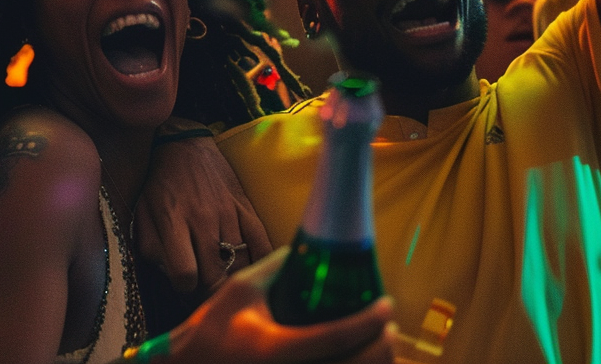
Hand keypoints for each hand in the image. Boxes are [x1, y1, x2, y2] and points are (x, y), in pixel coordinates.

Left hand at [135, 123, 273, 293]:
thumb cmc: (161, 185)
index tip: (184, 285)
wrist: (185, 147)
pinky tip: (252, 271)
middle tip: (205, 289)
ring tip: (224, 281)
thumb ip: (150, 247)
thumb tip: (167, 276)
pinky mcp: (246, 207)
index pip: (185, 273)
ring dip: (232, 279)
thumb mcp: (142, 212)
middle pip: (215, 274)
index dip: (184, 288)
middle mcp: (202, 219)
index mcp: (173, 220)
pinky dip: (259, 263)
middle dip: (209, 290)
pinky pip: (261, 243)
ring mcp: (228, 213)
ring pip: (239, 264)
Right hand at [161, 248, 395, 363]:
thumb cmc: (212, 330)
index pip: (335, 336)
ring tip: (378, 342)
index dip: (367, 321)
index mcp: (276, 348)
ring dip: (377, 363)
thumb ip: (276, 267)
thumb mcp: (240, 290)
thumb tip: (306, 249)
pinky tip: (358, 357)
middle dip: (383, 346)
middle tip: (387, 325)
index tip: (385, 304)